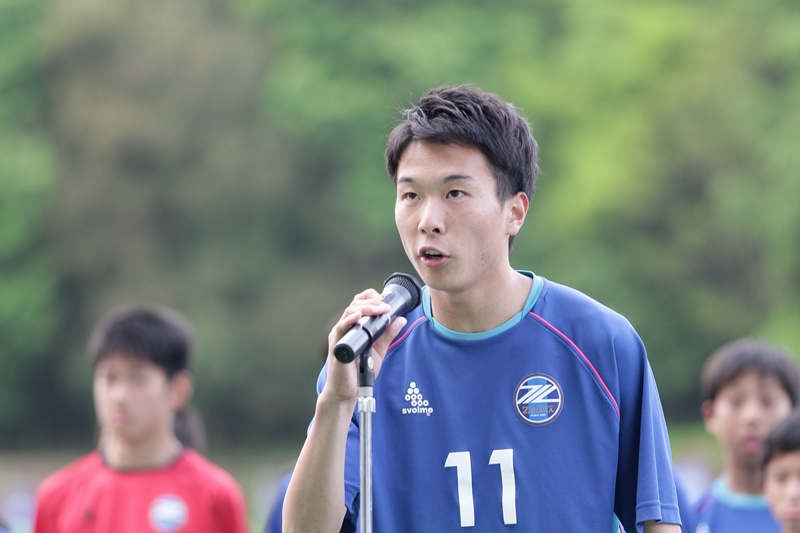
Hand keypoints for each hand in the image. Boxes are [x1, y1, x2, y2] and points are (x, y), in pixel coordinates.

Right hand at [321, 288, 407, 403]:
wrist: (347, 391)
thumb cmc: (359, 371)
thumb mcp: (378, 350)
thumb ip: (388, 334)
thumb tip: (401, 319)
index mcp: (354, 326)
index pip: (359, 303)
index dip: (370, 297)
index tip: (384, 301)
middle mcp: (346, 328)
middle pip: (355, 304)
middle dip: (371, 302)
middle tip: (385, 307)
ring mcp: (340, 336)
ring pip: (348, 312)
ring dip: (365, 308)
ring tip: (378, 309)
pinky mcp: (336, 346)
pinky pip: (340, 329)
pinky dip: (348, 320)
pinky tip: (358, 316)